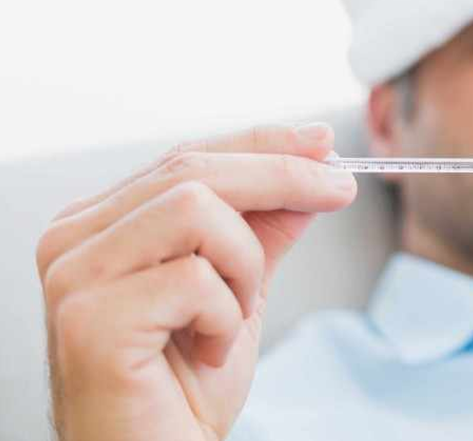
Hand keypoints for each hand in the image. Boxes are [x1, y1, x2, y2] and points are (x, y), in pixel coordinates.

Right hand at [36, 123, 356, 440]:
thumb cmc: (183, 388)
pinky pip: (194, 279)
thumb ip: (264, 230)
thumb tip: (312, 173)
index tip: (324, 142)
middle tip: (341, 189)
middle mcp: (73, 239)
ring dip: (245, 265)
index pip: (187, 157)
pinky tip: (206, 351)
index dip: (262, 144)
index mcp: (101, 224)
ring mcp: (74, 277)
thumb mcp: (239, 291)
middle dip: (283, 176)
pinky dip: (226, 316)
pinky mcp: (89, 320)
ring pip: (196, 210)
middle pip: (193, 169)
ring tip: (235, 315)